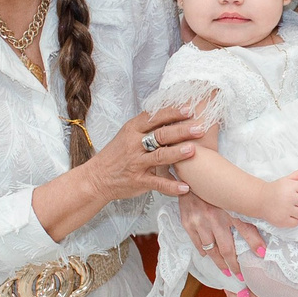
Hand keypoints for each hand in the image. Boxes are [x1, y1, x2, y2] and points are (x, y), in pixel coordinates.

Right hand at [84, 104, 205, 203]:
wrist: (97, 178)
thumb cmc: (116, 155)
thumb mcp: (127, 134)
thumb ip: (146, 125)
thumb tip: (170, 111)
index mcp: (132, 129)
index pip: (155, 117)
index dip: (172, 112)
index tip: (189, 109)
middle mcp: (134, 144)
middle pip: (160, 134)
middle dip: (182, 131)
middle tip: (200, 128)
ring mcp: (136, 163)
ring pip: (159, 156)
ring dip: (177, 153)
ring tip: (193, 150)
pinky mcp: (138, 181)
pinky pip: (157, 183)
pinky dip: (172, 186)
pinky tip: (185, 187)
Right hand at [177, 193, 261, 277]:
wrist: (192, 174)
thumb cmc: (216, 185)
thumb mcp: (235, 197)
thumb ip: (248, 213)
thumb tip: (261, 230)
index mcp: (230, 209)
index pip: (246, 232)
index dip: (254, 246)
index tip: (261, 257)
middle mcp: (215, 217)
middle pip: (226, 248)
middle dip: (234, 264)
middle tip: (239, 275)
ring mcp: (199, 221)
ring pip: (211, 250)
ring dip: (219, 262)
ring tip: (226, 271)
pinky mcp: (187, 222)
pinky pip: (196, 243)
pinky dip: (203, 251)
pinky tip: (208, 255)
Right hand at [255, 167, 297, 229]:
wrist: (260, 199)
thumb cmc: (276, 189)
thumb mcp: (287, 179)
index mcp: (291, 186)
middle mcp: (289, 197)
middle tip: (294, 200)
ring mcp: (285, 210)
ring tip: (290, 207)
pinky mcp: (282, 220)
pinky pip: (296, 222)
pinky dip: (293, 220)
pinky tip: (287, 214)